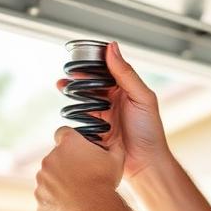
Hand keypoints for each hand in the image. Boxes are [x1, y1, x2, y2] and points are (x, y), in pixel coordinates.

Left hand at [34, 125, 122, 210]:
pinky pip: (48, 203)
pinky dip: (58, 206)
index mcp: (68, 145)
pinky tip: (73, 210)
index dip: (71, 141)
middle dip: (67, 167)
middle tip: (84, 179)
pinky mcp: (40, 202)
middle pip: (55, 159)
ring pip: (50, 182)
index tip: (78, 150)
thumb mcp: (116, 160)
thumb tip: (114, 144)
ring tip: (80, 197)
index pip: (63, 133)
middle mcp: (49, 160)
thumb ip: (113, 147)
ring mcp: (42, 182)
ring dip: (61, 187)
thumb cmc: (104, 183)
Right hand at [59, 41, 169, 181]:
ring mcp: (104, 115)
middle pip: (92, 83)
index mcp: (127, 89)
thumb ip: (126, 74)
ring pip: (84, 98)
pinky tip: (67, 105)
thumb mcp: (142, 98)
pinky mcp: (95, 129)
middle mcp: (115, 100)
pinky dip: (72, 109)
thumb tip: (111, 47)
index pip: (107, 69)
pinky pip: (81, 116)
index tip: (80, 57)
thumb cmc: (149, 131)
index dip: (94, 62)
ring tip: (62, 85)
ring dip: (72, 91)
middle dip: (78, 77)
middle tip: (68, 74)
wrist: (145, 162)